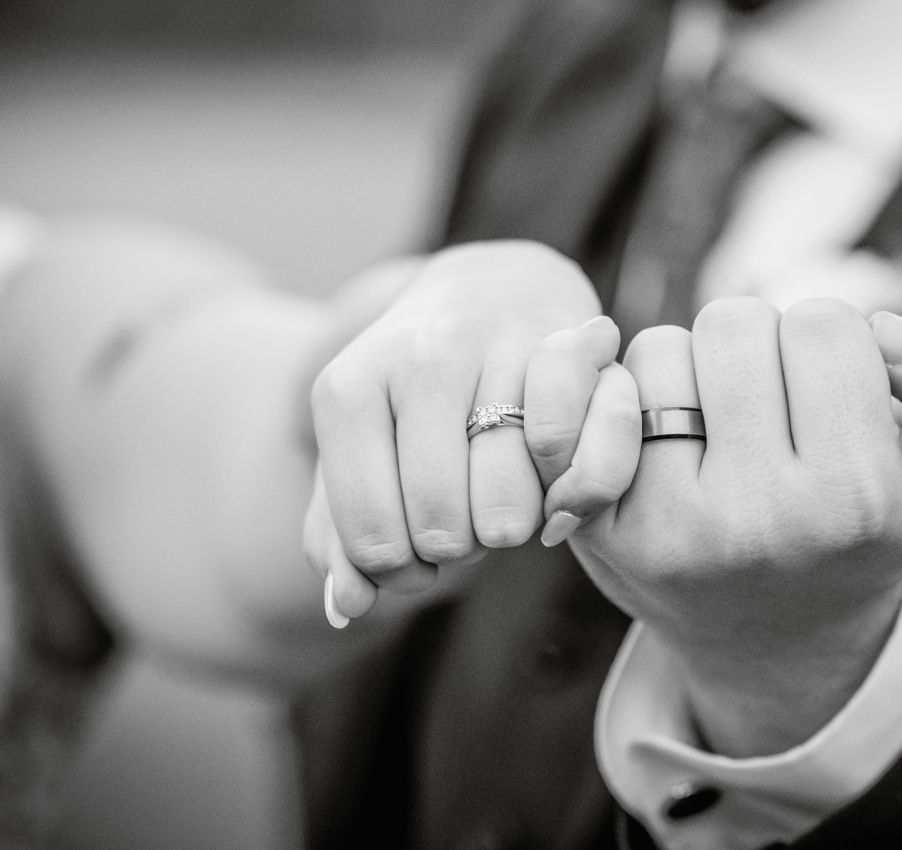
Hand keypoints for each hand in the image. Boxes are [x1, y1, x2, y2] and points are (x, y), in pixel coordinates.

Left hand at [303, 240, 600, 623]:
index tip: (409, 547)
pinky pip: (561, 453)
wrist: (492, 292)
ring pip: (506, 502)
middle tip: (459, 520)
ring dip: (510, 524)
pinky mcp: (562, 344)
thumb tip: (346, 609)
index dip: (398, 570)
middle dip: (456, 548)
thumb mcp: (361, 453)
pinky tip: (545, 468)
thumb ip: (339, 536)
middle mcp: (417, 358)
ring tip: (497, 494)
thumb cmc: (415, 396)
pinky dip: (561, 482)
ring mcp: (492, 347)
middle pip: (443, 527)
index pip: (374, 539)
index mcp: (349, 390)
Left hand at [534, 298, 901, 754]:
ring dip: (694, 372)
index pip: (824, 323)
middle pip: (735, 324)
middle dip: (760, 349)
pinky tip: (664, 442)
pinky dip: (629, 398)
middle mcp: (757, 519)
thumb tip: (888, 330)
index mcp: (853, 497)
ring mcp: (669, 528)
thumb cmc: (869, 524)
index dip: (833, 345)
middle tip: (776, 412)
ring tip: (724, 432)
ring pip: (662, 350)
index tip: (836, 399)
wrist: (781, 637)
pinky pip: (597, 397)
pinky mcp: (601, 529)